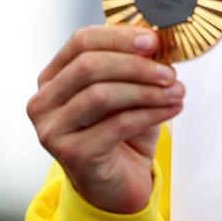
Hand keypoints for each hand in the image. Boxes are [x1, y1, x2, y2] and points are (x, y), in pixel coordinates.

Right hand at [26, 26, 183, 212]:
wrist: (118, 183)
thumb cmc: (121, 131)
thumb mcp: (127, 89)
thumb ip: (134, 62)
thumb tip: (156, 39)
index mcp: (54, 77)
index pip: (81, 41)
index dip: (119, 37)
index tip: (153, 41)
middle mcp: (44, 102)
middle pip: (89, 66)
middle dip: (136, 65)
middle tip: (170, 71)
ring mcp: (53, 130)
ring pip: (101, 94)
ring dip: (147, 90)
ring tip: (177, 91)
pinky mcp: (72, 154)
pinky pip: (118, 124)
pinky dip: (151, 112)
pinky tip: (173, 108)